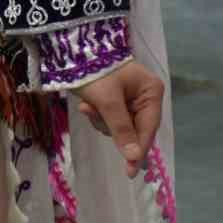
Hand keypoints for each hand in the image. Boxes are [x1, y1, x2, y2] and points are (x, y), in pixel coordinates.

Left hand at [75, 60, 164, 178]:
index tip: (129, 171)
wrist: (71, 52)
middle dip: (111, 126)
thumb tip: (134, 157)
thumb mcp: (107, 101)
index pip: (149, 128)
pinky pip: (112, 120)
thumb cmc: (94, 72)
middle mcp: (146, 95)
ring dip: (102, 121)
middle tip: (91, 112)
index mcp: (151, 91)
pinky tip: (87, 105)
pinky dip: (99, 116)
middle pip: (135, 129)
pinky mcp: (118, 101)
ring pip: (121, 127)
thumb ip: (122, 129)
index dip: (138, 150)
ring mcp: (132, 99)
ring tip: (87, 105)